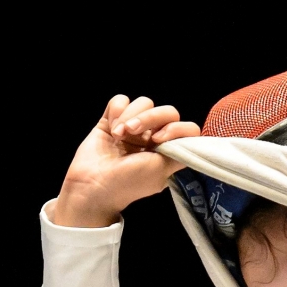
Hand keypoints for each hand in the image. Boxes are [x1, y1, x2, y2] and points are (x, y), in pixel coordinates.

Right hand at [52, 94, 199, 228]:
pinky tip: (111, 127)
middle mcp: (151, 137)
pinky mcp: (111, 120)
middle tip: (134, 132)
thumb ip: (180, 152)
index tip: (159, 140)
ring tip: (119, 134)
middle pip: (166, 111)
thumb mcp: (162, 171)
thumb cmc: (128, 183)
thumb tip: (193, 140)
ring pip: (144, 103)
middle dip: (150, 117)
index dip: (175, 128)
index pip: (184, 127)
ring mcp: (131, 128)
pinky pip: (120, 100)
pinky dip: (117, 109)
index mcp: (166, 150)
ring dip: (131, 115)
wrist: (93, 186)